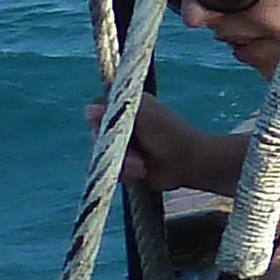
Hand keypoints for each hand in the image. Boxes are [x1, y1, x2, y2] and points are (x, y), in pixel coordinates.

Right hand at [101, 97, 231, 195]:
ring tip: (142, 166)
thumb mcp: (148, 117)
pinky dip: (123, 174)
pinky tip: (141, 173)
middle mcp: (119, 124)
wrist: (189, 164)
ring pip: (99, 156)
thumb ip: (122, 110)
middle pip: (96, 135)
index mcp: (126, 106)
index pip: (96, 110)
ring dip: (121, 164)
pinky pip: (106, 171)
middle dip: (113, 149)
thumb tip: (89, 108)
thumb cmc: (173, 134)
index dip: (98, 123)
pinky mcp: (121, 164)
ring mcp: (119, 145)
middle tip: (135, 155)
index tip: (110, 133)